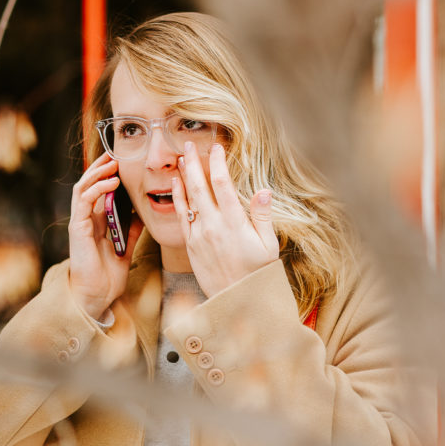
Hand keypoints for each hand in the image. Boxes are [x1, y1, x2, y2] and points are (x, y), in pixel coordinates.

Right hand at [68, 153, 143, 319]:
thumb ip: (131, 229)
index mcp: (96, 222)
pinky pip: (84, 201)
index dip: (108, 173)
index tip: (122, 160)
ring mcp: (80, 222)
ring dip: (98, 173)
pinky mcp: (77, 228)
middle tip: (116, 154)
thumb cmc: (108, 275)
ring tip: (113, 163)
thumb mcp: (126, 246)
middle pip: (89, 183)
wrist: (97, 296)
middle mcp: (86, 219)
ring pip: (83, 187)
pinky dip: (96, 189)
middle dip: (101, 167)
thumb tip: (141, 212)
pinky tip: (110, 183)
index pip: (99, 189)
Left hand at [170, 141, 277, 296]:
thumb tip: (263, 190)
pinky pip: (181, 216)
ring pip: (188, 199)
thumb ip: (262, 216)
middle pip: (200, 187)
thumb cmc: (257, 273)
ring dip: (184, 177)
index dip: (218, 162)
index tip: (216, 146)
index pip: (223, 184)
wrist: (237, 302)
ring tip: (181, 158)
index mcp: (234, 223)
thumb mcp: (268, 245)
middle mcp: (213, 226)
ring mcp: (199, 235)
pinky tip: (176, 185)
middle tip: (188, 143)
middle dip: (194, 163)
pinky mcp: (190, 245)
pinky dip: (178, 198)